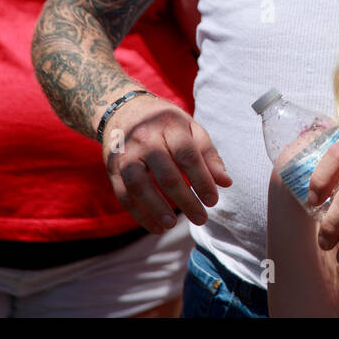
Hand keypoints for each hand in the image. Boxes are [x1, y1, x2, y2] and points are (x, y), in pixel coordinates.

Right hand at [101, 93, 231, 234]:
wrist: (123, 110)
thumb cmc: (165, 123)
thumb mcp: (190, 128)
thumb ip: (208, 155)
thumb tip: (225, 183)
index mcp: (169, 126)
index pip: (187, 155)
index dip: (202, 180)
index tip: (213, 201)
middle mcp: (145, 139)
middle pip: (166, 174)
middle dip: (185, 200)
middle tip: (201, 218)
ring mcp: (126, 155)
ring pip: (139, 185)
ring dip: (156, 208)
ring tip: (173, 224)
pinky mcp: (112, 169)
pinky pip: (124, 195)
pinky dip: (139, 214)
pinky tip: (157, 227)